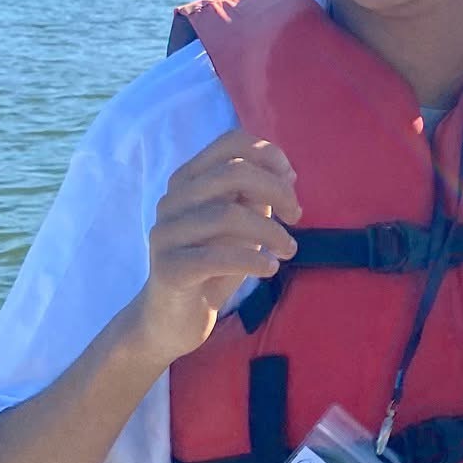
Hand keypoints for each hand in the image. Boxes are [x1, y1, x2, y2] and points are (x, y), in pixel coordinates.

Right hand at [131, 130, 300, 362]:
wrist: (171, 319)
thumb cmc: (212, 267)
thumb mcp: (238, 226)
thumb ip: (255, 197)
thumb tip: (286, 173)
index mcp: (187, 182)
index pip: (229, 143)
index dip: (268, 154)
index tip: (291, 179)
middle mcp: (171, 201)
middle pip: (232, 173)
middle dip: (276, 190)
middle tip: (296, 217)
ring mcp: (166, 234)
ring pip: (228, 215)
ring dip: (270, 231)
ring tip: (288, 250)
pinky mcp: (169, 269)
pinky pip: (217, 256)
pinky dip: (252, 260)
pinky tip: (269, 269)